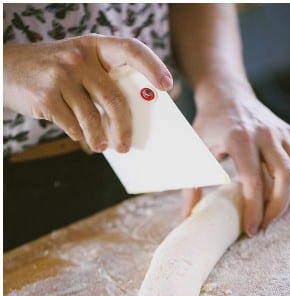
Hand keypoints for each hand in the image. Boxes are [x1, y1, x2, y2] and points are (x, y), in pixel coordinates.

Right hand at [2, 35, 171, 151]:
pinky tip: (78, 134)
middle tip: (126, 147)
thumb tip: (137, 120)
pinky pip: (73, 126)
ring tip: (101, 146)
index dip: (151, 65)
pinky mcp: (45, 96)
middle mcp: (78, 57)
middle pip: (115, 100)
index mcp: (93, 47)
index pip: (129, 48)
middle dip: (125, 129)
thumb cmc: (55, 74)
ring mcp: (60, 75)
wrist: (6, 69)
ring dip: (101, 139)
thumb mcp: (79, 66)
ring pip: (94, 119)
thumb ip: (104, 82)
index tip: (166, 86)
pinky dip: (79, 135)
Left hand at [185, 87, 289, 235]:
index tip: (252, 230)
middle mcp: (266, 133)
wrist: (227, 94)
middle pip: (286, 177)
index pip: (254, 181)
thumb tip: (188, 217)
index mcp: (239, 137)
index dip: (255, 210)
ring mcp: (283, 132)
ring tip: (276, 211)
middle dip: (278, 208)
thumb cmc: (210, 126)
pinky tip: (288, 196)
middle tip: (266, 225)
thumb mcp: (194, 149)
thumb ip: (191, 183)